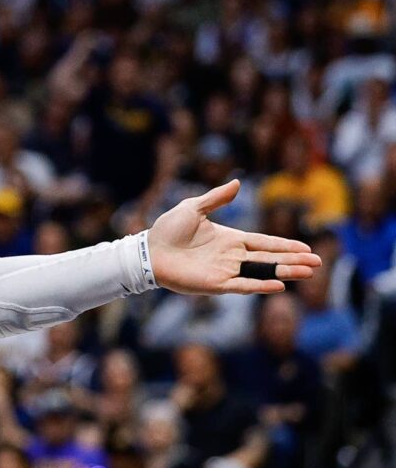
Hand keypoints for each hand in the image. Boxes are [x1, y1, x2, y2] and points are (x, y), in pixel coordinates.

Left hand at [148, 179, 320, 294]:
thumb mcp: (193, 207)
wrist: (148, 250)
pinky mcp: (216, 284)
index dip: (285, 245)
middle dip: (293, 260)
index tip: (306, 248)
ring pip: (262, 272)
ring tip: (308, 272)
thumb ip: (216, 197)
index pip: (264, 242)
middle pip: (269, 259)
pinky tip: (280, 284)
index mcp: (230, 239)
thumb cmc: (168, 229)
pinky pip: (243, 285)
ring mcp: (226, 271)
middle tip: (318, 263)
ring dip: (285, 272)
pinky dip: (261, 285)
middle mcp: (232, 256)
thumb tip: (238, 182)